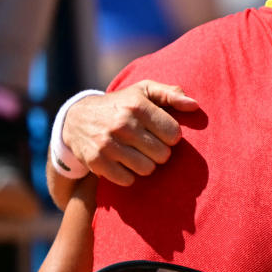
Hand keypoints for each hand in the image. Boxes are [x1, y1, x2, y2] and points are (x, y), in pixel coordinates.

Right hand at [62, 82, 198, 185]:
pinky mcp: (97, 161)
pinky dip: (128, 175)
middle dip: (159, 151)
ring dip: (145, 164)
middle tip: (147, 145)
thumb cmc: (121, 105)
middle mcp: (122, 124)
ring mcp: (108, 144)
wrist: (77, 119)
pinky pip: (128, 180)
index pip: (174, 134)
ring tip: (136, 153)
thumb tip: (194, 105)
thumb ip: (171, 94)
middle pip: (163, 155)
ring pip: (147, 169)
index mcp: (138, 106)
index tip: (161, 132)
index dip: (170, 136)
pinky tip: (123, 162)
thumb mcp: (143, 91)